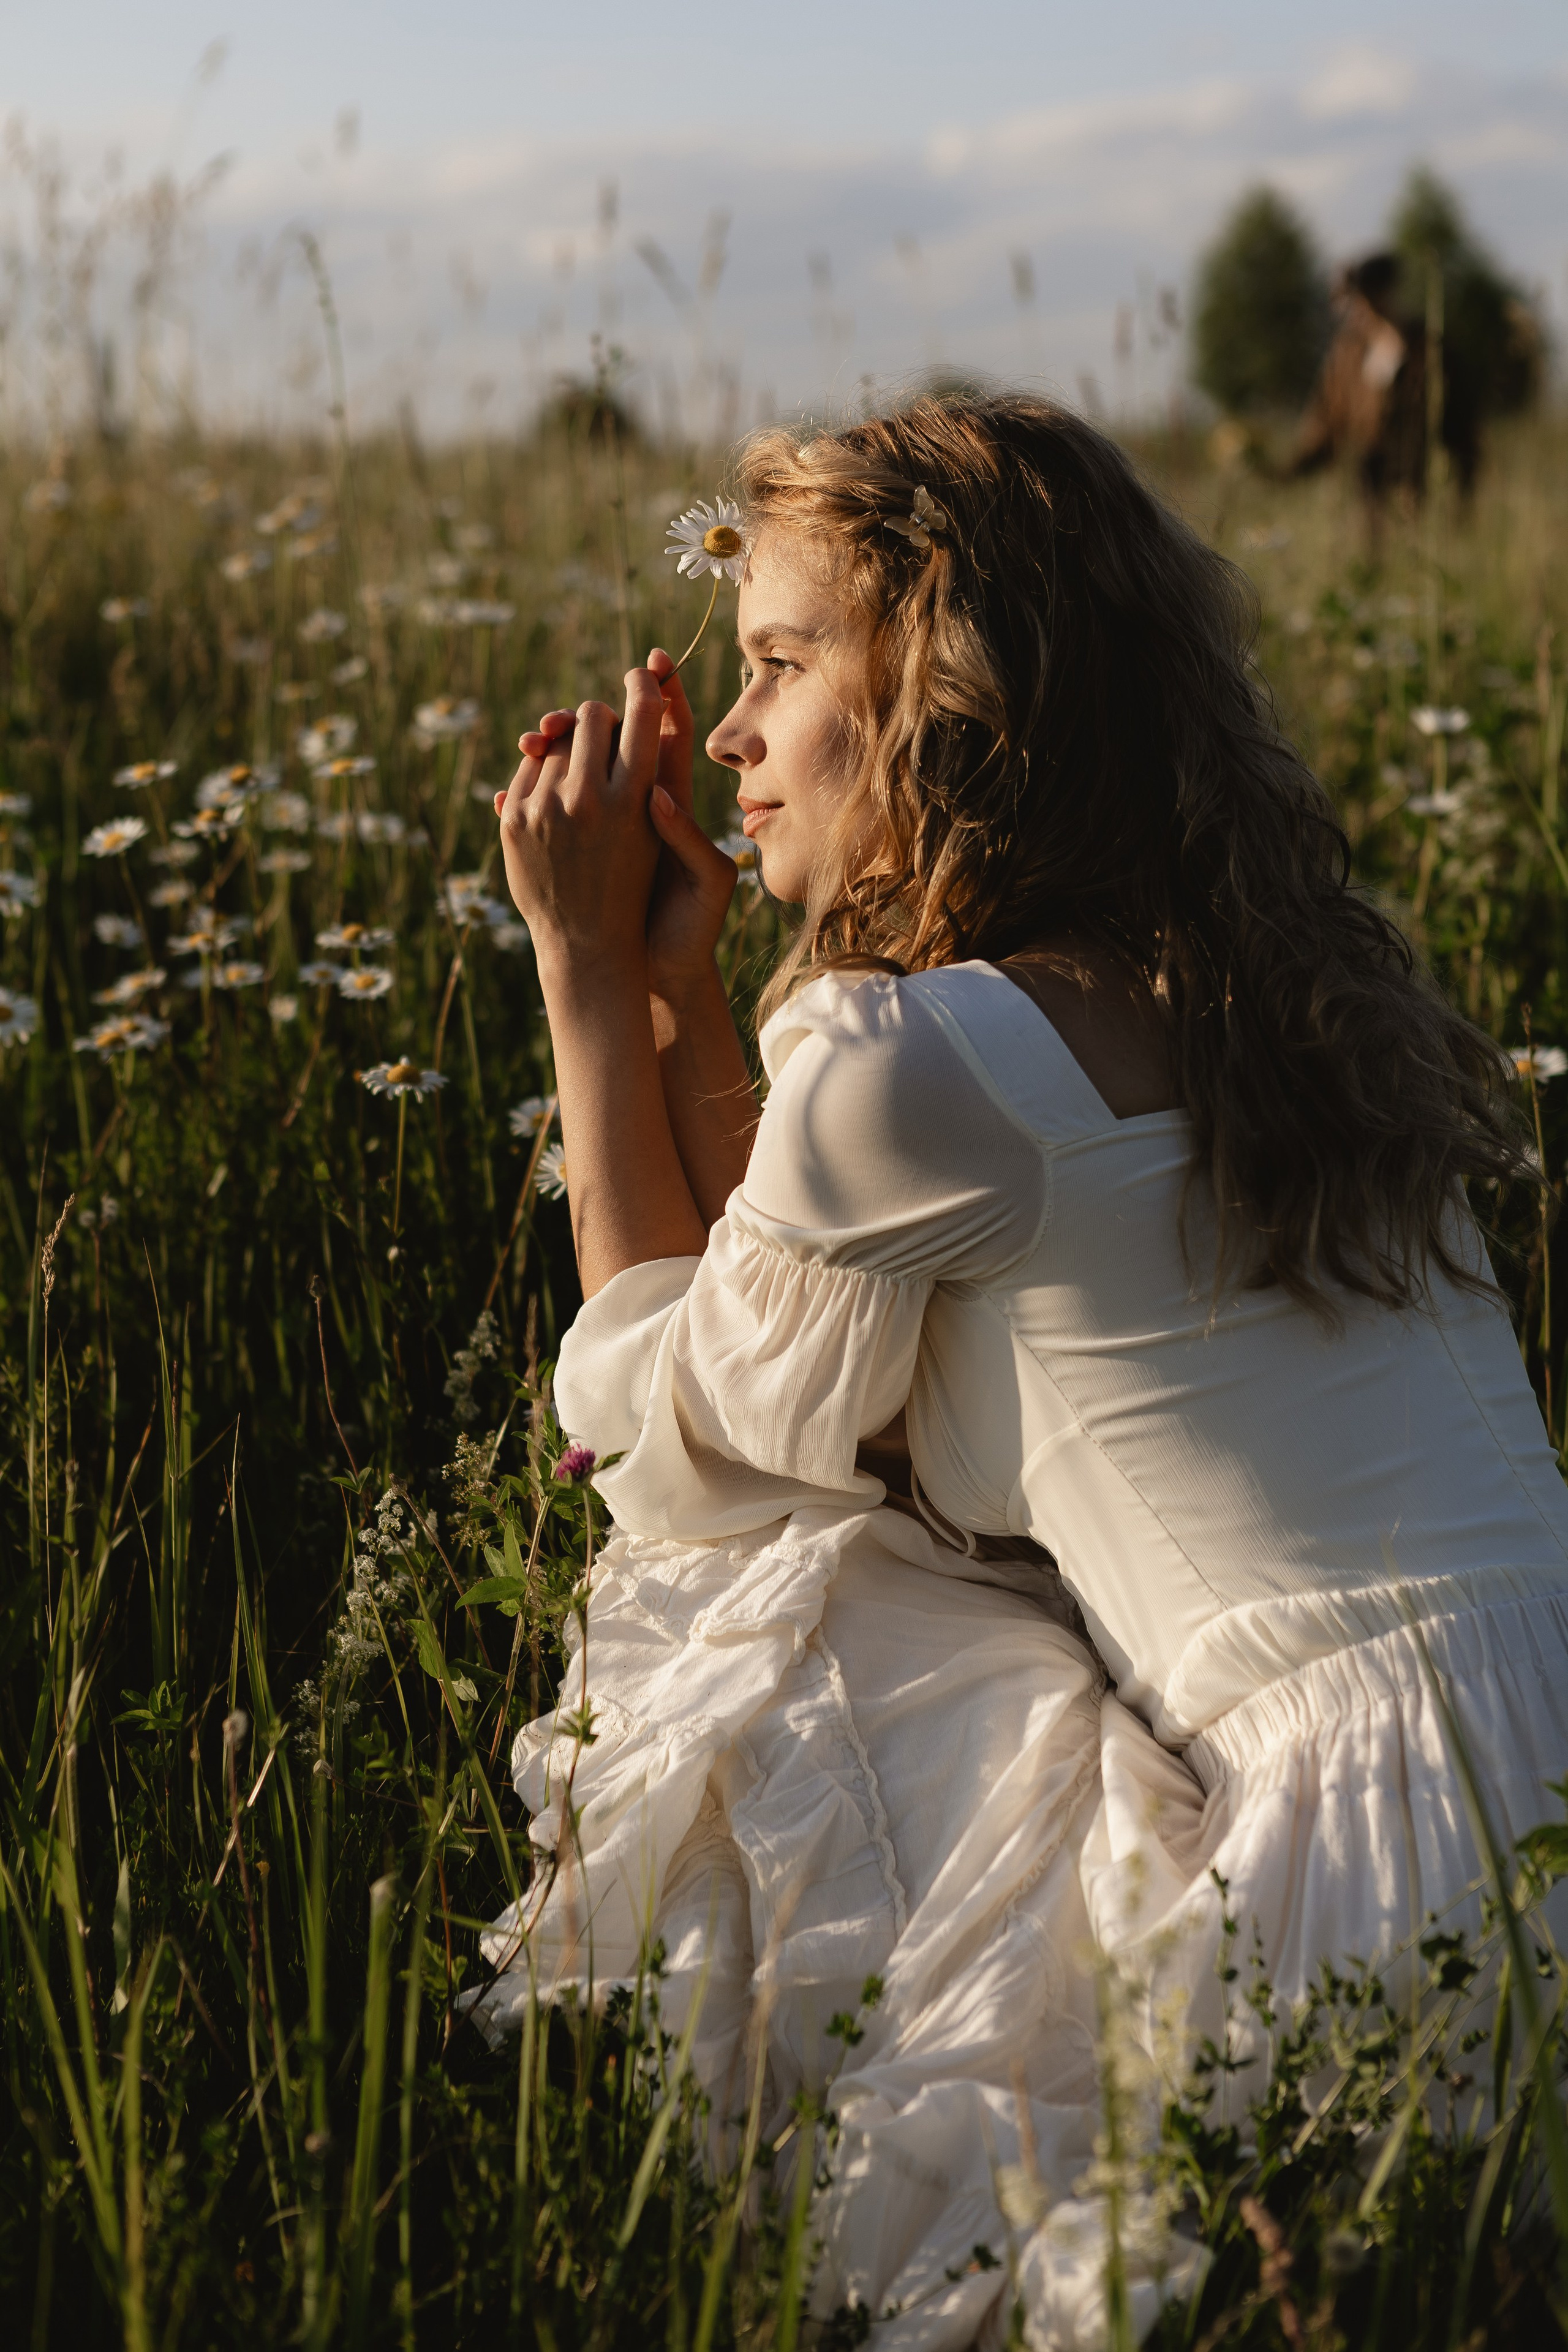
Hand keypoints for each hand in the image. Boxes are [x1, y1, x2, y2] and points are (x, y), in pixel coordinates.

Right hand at [500, 652, 737, 1005]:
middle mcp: (636, 803)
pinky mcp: (577, 845)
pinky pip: (549, 806)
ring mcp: (602, 822)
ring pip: (573, 765)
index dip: (664, 697)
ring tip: (532, 740)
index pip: (668, 735)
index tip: (653, 661)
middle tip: (563, 716)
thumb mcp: (706, 883)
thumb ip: (688, 840)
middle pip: (609, 739)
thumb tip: (656, 796)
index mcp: (673, 803)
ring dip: (553, 745)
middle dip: (586, 717)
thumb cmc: (694, 929)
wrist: (661, 971)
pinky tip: (512, 781)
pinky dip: (530, 789)